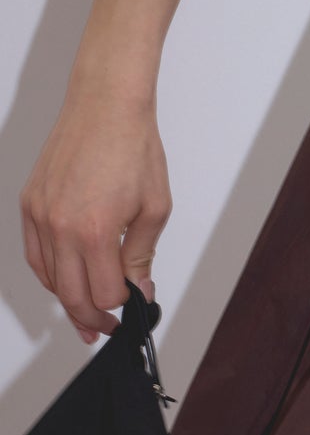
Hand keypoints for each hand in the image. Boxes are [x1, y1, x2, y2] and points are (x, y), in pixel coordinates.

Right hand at [19, 83, 170, 342]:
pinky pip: (35, 254)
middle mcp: (60, 227)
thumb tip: (140, 290)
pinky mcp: (29, 204)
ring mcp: (39, 215)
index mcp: (96, 230)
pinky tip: (65, 280)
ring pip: (48, 278)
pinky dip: (49, 273)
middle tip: (106, 329)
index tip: (134, 308)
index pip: (105, 293)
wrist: (105, 106)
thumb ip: (142, 255)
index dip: (122, 307)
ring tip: (86, 312)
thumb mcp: (154, 208)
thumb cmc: (134, 148)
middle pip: (71, 296)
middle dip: (91, 318)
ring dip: (68, 299)